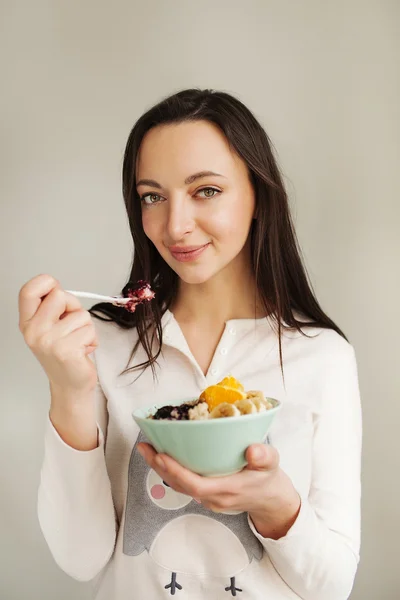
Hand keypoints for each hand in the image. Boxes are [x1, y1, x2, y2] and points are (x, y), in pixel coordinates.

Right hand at [18, 274, 98, 396]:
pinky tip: (83, 350)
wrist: (69, 384)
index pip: (28, 290)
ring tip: (77, 341)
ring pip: (80, 314)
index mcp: (27, 322)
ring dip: (86, 326)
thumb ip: (51, 306)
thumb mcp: (49, 326)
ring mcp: (49, 341)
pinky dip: (92, 338)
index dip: (46, 283)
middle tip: (72, 324)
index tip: (56, 289)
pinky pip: (89, 329)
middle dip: (73, 306)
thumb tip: (56, 287)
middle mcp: (34, 331)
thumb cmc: (63, 352)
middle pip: (59, 295)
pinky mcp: (66, 351)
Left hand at [138, 441, 300, 539]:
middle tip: (145, 446)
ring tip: (147, 448)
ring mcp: (208, 499)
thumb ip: (263, 457)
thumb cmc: (268, 479)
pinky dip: (171, 470)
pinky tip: (163, 456)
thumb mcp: (272, 464)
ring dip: (162, 468)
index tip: (161, 455)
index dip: (176, 471)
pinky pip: (184, 484)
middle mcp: (214, 498)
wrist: (271, 500)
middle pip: (180, 485)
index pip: (196, 484)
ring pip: (179, 485)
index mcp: (228, 489)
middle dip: (160, 466)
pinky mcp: (206, 495)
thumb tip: (252, 450)